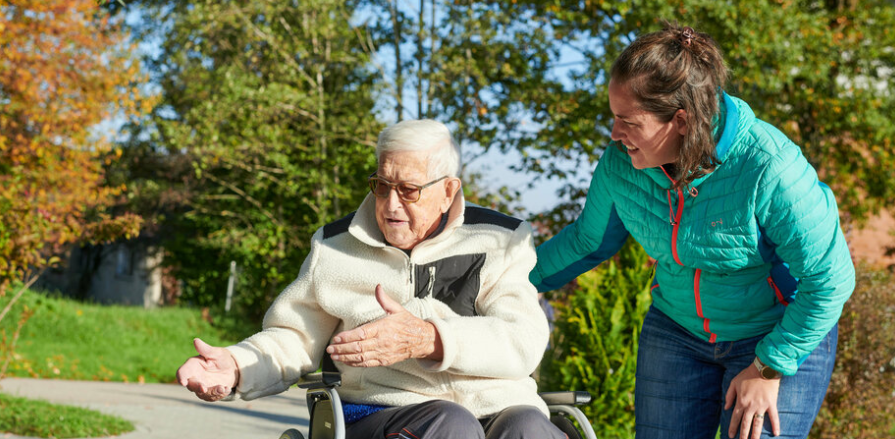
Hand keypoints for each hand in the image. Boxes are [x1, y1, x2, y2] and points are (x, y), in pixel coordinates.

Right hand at [176, 338, 239, 401]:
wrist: (232, 369)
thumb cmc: (221, 358)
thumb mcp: (216, 353)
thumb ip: (205, 349)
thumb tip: (196, 340)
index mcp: (192, 366)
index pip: (182, 372)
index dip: (181, 377)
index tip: (183, 382)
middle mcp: (194, 377)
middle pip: (190, 385)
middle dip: (197, 387)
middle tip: (205, 388)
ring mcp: (200, 386)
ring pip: (202, 393)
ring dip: (212, 392)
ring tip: (224, 388)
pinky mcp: (208, 393)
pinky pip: (211, 397)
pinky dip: (219, 394)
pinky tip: (227, 388)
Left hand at [327, 284, 442, 366]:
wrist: (422, 340)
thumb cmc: (408, 324)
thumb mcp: (397, 309)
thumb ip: (384, 299)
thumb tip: (378, 287)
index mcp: (384, 328)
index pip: (362, 334)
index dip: (347, 337)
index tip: (336, 338)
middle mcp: (382, 342)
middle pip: (358, 347)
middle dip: (342, 348)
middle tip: (330, 348)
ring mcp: (383, 353)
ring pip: (361, 357)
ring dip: (345, 357)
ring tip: (334, 355)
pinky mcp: (384, 361)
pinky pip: (367, 363)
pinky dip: (355, 363)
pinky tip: (346, 361)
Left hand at [725, 363, 780, 438]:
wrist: (764, 369)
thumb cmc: (748, 375)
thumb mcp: (734, 383)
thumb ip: (729, 396)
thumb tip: (726, 408)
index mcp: (741, 401)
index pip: (735, 418)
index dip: (732, 427)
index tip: (731, 435)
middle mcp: (751, 406)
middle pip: (746, 424)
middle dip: (743, 435)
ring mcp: (762, 406)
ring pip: (758, 423)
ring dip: (756, 434)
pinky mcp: (772, 404)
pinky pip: (774, 417)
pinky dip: (776, 425)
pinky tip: (776, 434)